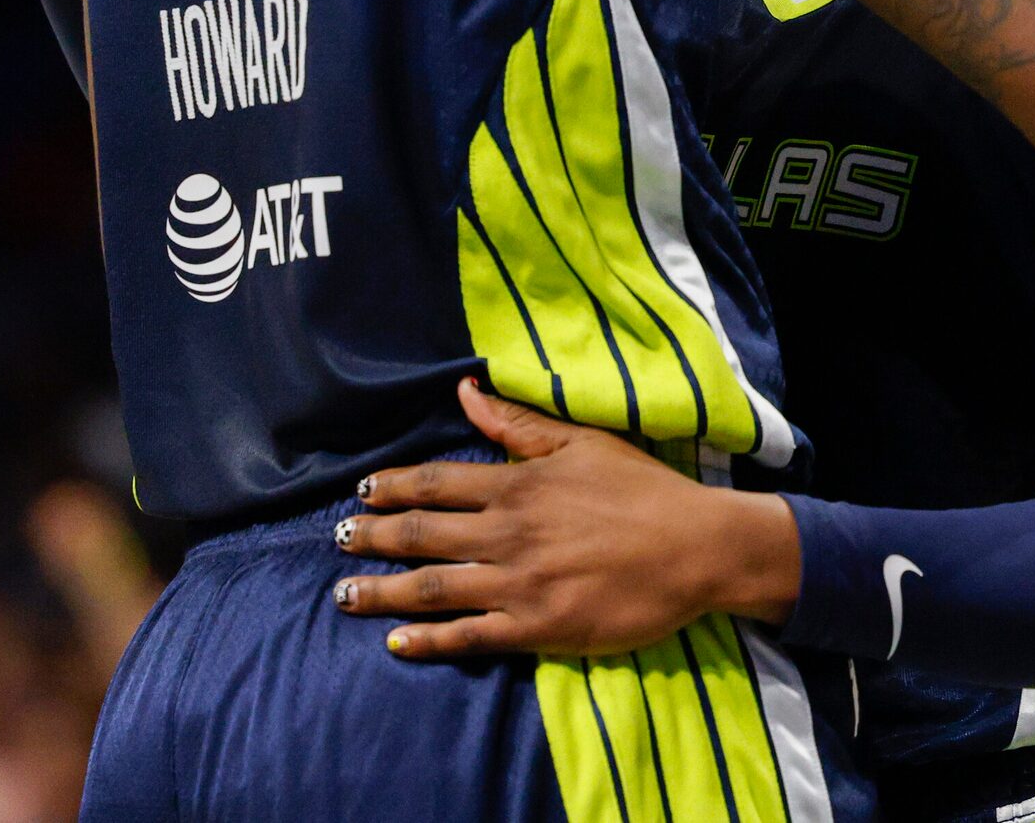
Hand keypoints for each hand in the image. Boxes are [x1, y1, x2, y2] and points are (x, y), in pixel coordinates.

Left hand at [329, 380, 800, 659]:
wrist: (697, 547)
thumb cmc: (643, 491)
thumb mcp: (581, 442)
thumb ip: (516, 423)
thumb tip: (464, 390)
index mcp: (518, 484)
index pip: (435, 484)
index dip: (392, 488)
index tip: (363, 493)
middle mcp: (509, 531)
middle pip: (421, 535)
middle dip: (371, 538)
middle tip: (336, 540)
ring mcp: (520, 583)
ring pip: (433, 587)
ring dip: (382, 593)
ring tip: (345, 596)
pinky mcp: (538, 627)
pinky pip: (470, 636)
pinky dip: (428, 641)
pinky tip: (397, 644)